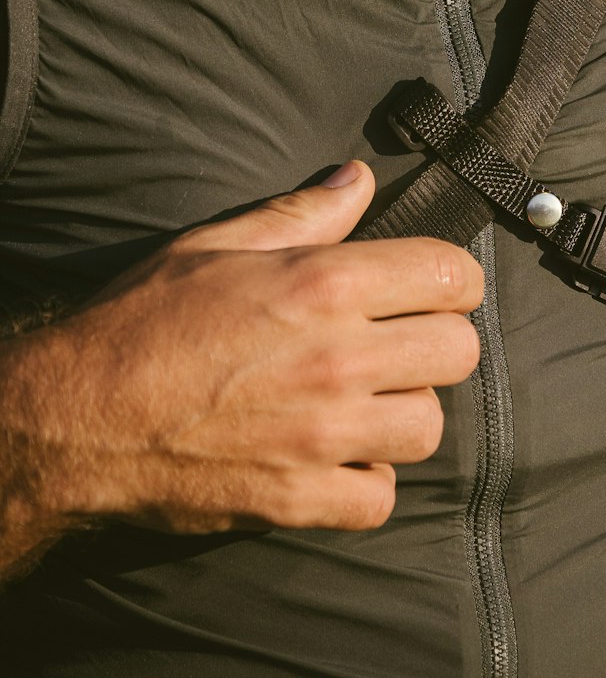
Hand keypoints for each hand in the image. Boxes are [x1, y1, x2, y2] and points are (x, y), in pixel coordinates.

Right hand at [0, 162, 481, 568]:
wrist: (73, 418)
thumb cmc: (141, 321)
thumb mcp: (218, 245)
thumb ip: (303, 213)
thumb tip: (359, 178)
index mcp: (326, 283)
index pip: (453, 274)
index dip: (450, 278)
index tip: (429, 287)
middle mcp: (339, 356)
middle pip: (460, 351)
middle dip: (435, 342)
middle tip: (397, 344)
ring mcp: (324, 434)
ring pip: (429, 427)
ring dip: (404, 413)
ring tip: (365, 402)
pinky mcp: (300, 498)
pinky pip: (380, 498)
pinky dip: (366, 482)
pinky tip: (335, 458)